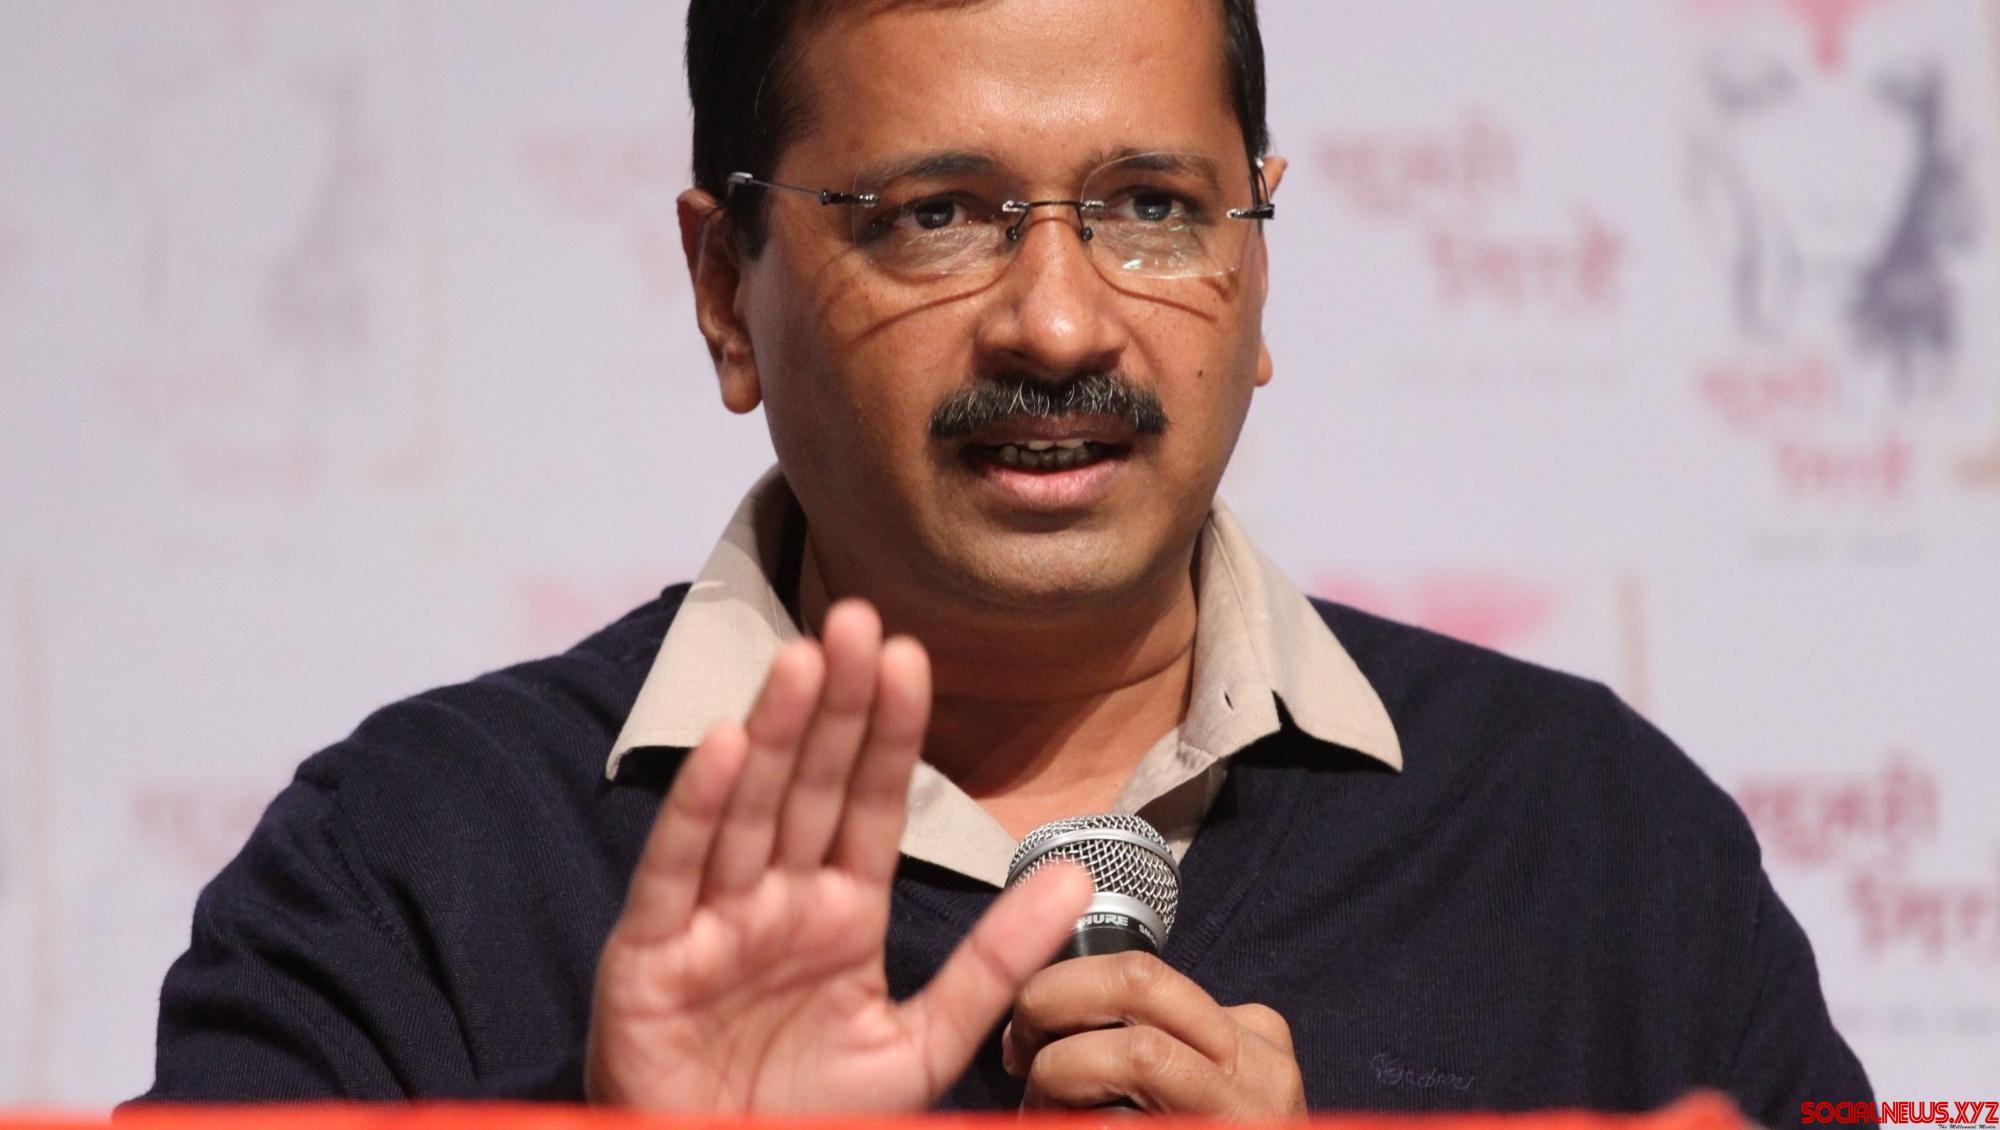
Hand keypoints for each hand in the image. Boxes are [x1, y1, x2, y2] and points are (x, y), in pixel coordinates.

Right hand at [586, 599, 1094, 1111]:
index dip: (887, 731)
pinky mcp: (647, 959)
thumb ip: (995, 960)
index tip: (910, 656)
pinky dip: (699, 810)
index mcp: (839, 913)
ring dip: (774, 732)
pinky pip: (676, 874)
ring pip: (747, 810)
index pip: (870, 803)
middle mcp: (775, 902)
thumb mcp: (924, 1043)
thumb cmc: (811, 1120)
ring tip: (803, 657)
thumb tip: (1081, 876)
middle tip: (857, 618)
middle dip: (832, 703)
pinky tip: (728, 745)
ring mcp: (709, 924)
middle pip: (810, 785)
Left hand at [1002, 952, 1306, 1116]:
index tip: (1026, 1028)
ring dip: (1061, 1073)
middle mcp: (1261, 1069)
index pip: (1141, 973)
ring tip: (1037, 1110)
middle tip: (1016, 1049)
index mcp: (1252, 1039)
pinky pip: (1122, 1125)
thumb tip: (1044, 1020)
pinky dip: (1077, 1124)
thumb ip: (1148, 1051)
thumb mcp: (1193, 1093)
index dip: (1065, 987)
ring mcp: (1245, 1114)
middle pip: (1137, 984)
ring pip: (1134, 1051)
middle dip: (1053, 1001)